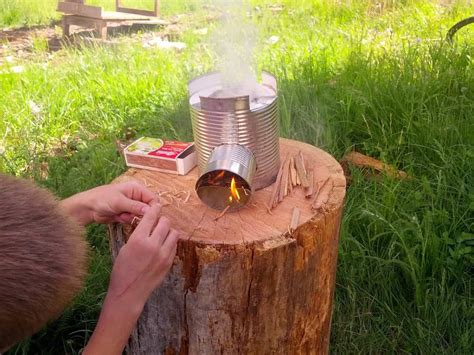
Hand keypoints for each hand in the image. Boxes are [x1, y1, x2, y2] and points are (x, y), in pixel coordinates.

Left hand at [60, 181, 155, 225]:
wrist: (88, 208)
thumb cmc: (102, 199)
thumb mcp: (119, 202)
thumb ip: (135, 206)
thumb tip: (150, 210)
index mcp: (137, 189)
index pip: (153, 198)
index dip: (153, 208)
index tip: (149, 217)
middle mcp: (137, 196)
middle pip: (149, 208)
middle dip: (141, 214)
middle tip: (131, 215)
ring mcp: (132, 205)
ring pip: (142, 215)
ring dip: (133, 218)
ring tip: (122, 216)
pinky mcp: (127, 213)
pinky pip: (134, 219)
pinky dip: (127, 220)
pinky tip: (119, 218)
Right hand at [83, 203, 178, 354]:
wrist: (129, 292)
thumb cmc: (122, 270)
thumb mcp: (126, 247)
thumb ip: (138, 234)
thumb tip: (148, 223)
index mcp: (139, 239)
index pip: (151, 216)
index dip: (154, 209)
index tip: (155, 206)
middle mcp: (153, 245)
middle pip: (165, 222)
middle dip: (161, 220)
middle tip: (157, 223)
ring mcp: (163, 254)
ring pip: (173, 232)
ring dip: (168, 230)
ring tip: (161, 234)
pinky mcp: (169, 262)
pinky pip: (174, 245)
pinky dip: (170, 242)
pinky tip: (163, 244)